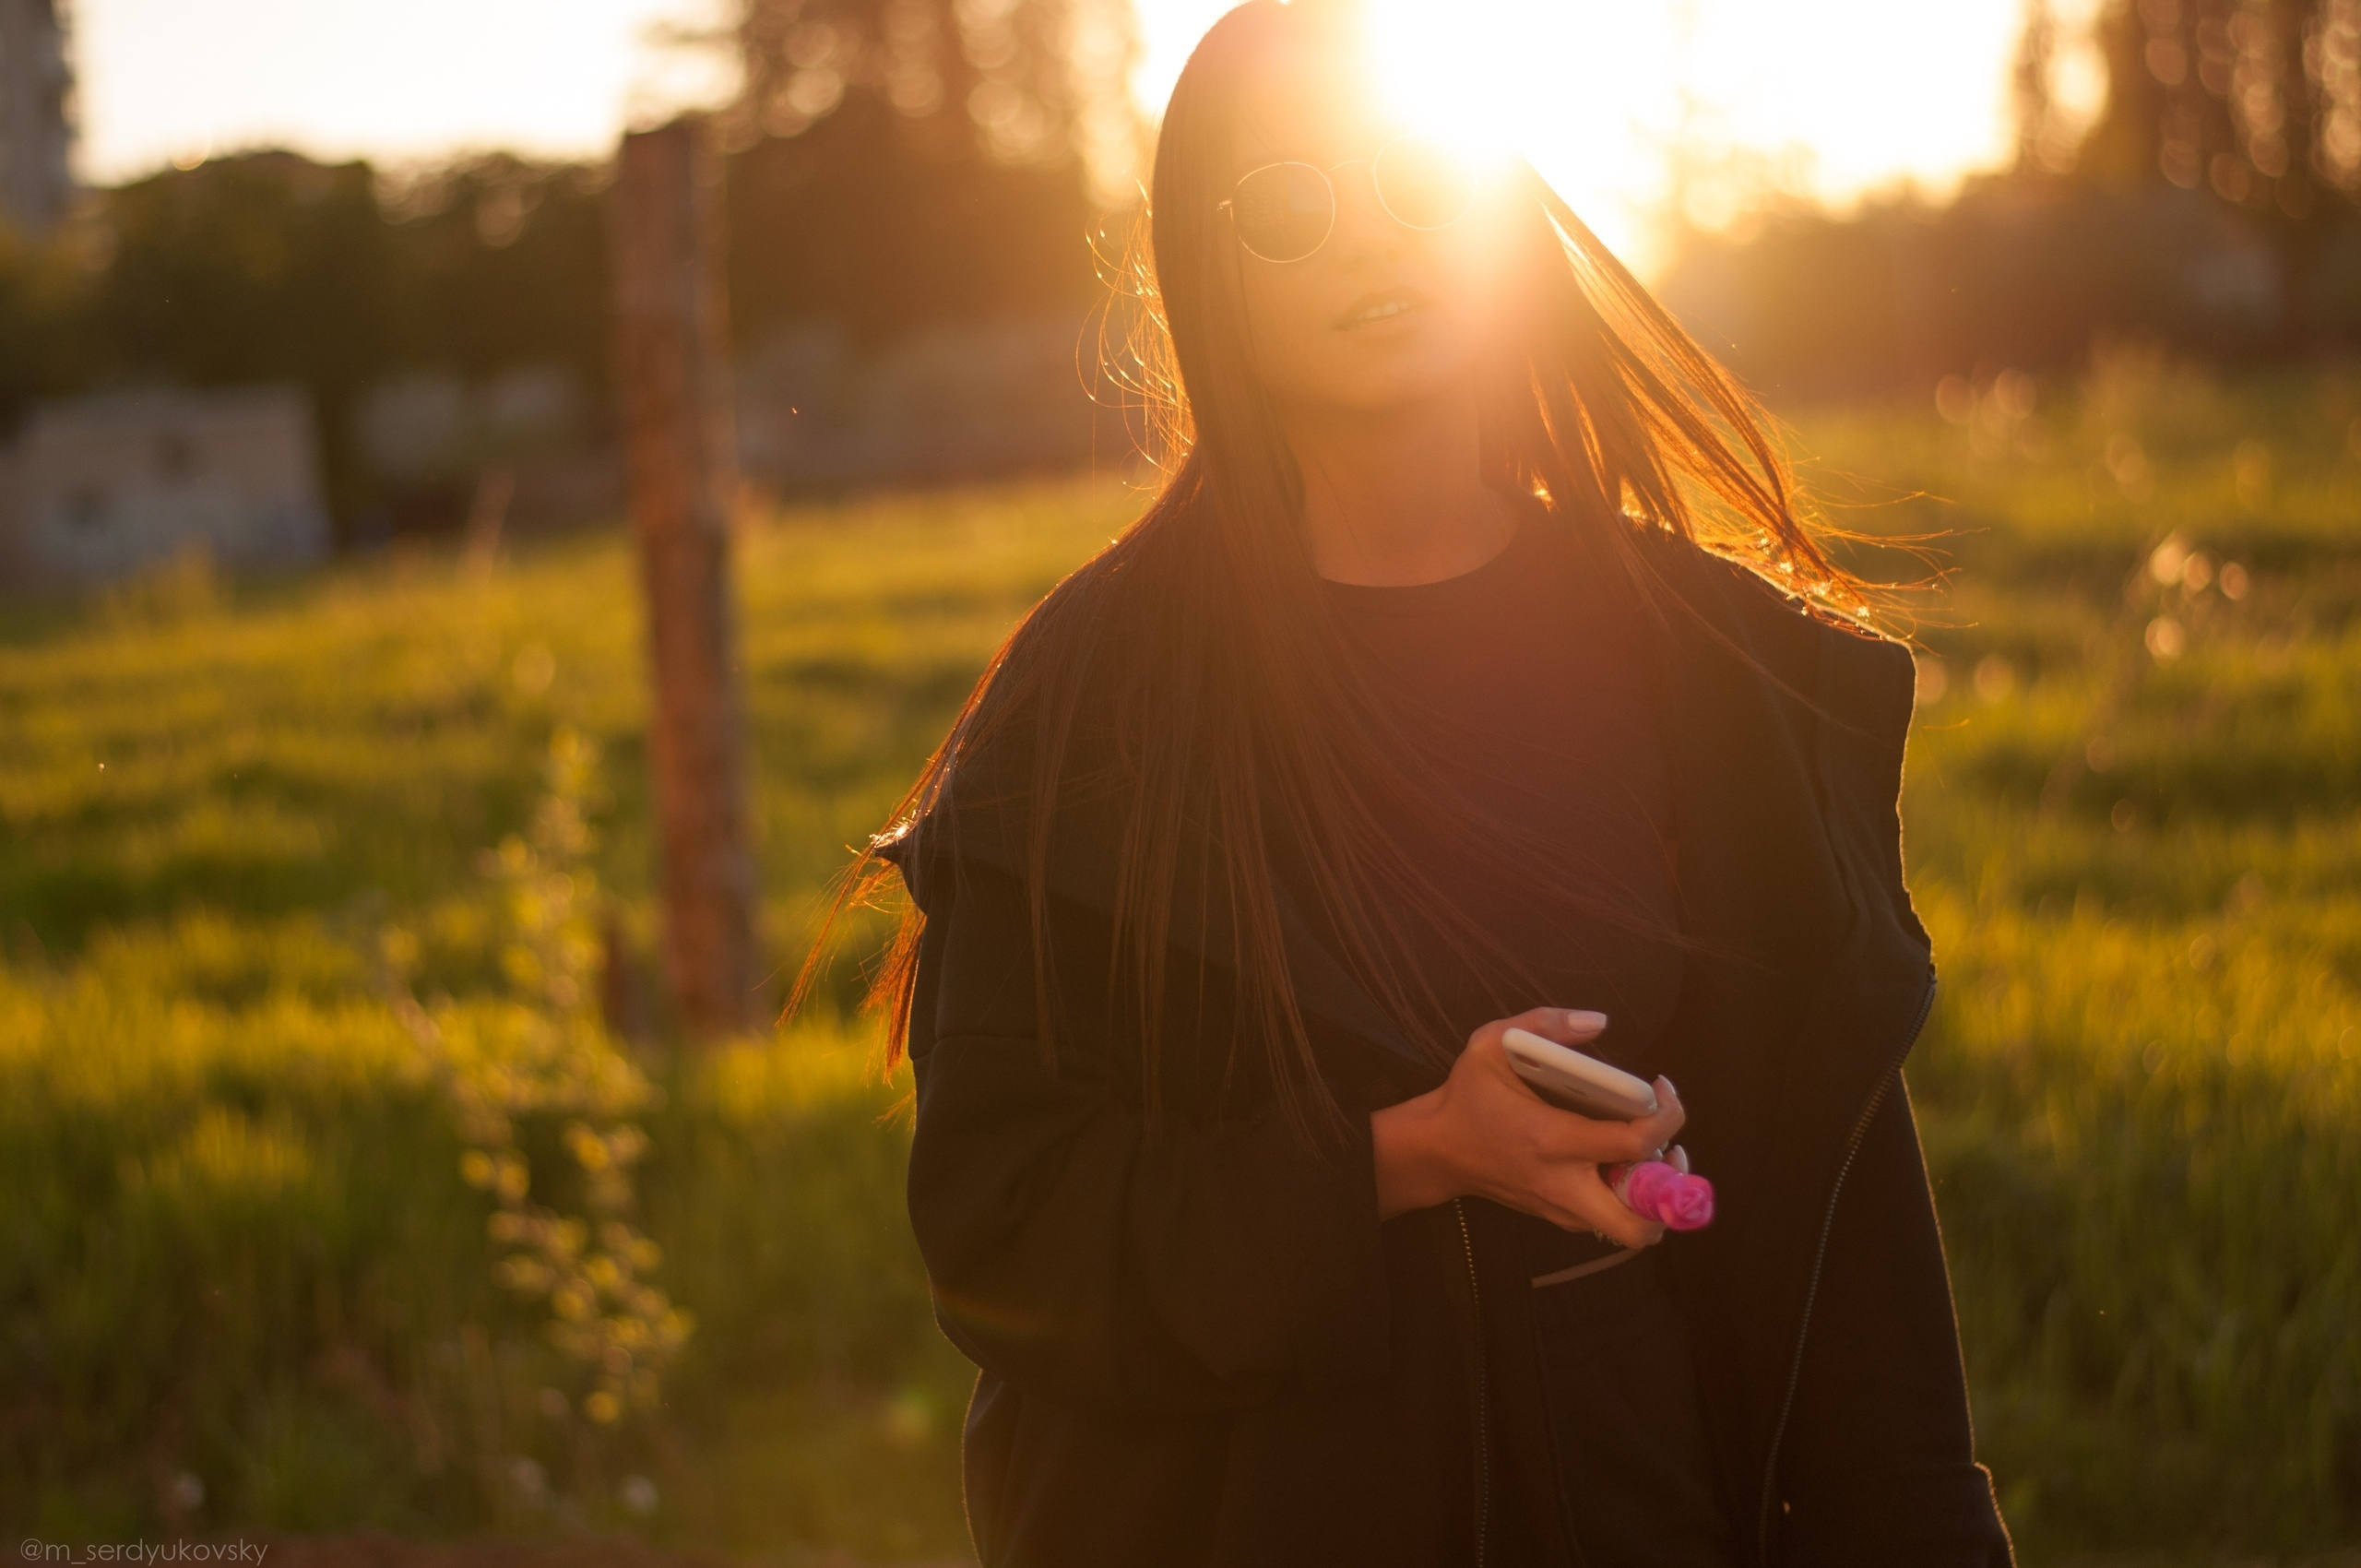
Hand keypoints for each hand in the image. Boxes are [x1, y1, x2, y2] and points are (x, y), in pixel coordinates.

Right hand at [1371, 1006, 1686, 1248]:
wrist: (1437, 1152)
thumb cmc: (1468, 1098)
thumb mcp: (1489, 1044)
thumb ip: (1543, 1023)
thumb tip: (1598, 1022)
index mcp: (1552, 1139)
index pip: (1634, 1143)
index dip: (1666, 1118)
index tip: (1661, 1090)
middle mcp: (1563, 1184)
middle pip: (1640, 1221)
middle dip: (1671, 1190)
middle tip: (1669, 1150)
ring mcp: (1562, 1208)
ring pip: (1631, 1230)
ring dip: (1654, 1196)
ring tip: (1650, 1154)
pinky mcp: (1558, 1217)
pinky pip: (1610, 1221)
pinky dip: (1628, 1198)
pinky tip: (1618, 1161)